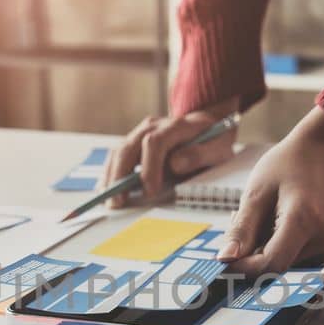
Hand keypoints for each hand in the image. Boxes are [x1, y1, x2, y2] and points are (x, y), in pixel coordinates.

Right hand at [105, 97, 238, 207]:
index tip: (150, 191)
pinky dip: (109, 174)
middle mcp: (152, 126)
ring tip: (108, 200)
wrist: (208, 123)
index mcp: (175, 126)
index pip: (154, 143)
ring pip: (118, 152)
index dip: (149, 168)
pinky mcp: (134, 143)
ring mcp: (140, 133)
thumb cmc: (213, 139)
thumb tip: (175, 164)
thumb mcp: (217, 147)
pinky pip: (116, 157)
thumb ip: (199, 154)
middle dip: (120, 176)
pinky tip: (106, 190)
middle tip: (118, 201)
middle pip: (128, 148)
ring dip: (110, 177)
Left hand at [219, 107, 323, 273]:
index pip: (270, 264)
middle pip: (275, 264)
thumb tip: (225, 260)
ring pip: (282, 262)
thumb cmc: (287, 165)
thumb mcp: (256, 192)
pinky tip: (275, 220)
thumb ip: (242, 229)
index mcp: (304, 221)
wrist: (322, 152)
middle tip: (241, 218)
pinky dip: (276, 244)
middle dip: (250, 251)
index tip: (225, 256)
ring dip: (261, 246)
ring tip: (262, 214)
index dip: (243, 267)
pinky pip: (292, 256)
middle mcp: (323, 239)